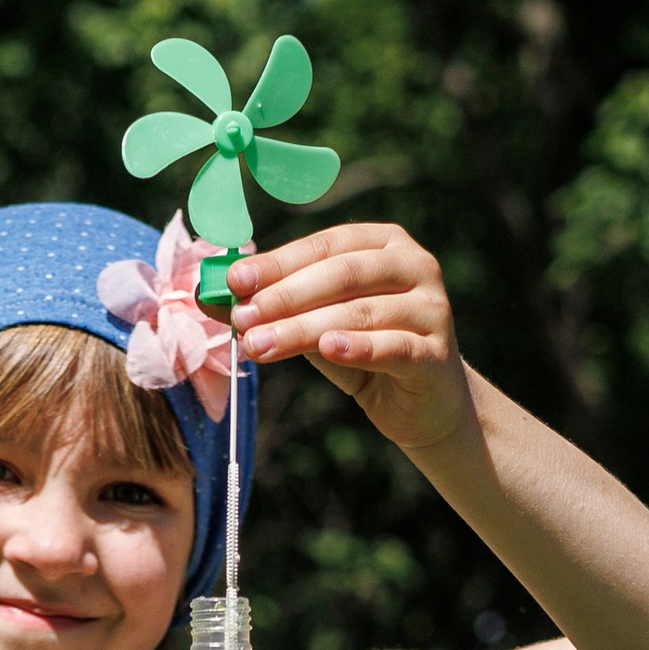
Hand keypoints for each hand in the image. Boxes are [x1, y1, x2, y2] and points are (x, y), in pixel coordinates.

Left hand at [229, 223, 473, 458]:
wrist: (425, 405)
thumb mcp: (318, 325)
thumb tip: (212, 296)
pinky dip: (359, 347)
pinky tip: (328, 349)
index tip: (235, 281)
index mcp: (384, 244)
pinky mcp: (437, 353)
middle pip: (342, 274)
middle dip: (285, 296)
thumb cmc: (367, 355)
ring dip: (304, 328)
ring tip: (260, 345)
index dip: (278, 262)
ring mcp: (432, 307)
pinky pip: (394, 346)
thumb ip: (278, 308)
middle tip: (242, 317)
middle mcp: (414, 265)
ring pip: (360, 312)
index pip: (325, 246)